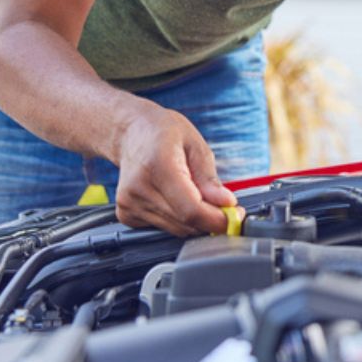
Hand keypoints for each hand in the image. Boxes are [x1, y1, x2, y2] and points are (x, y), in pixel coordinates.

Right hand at [112, 103, 239, 235]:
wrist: (131, 133)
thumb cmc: (163, 133)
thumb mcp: (195, 144)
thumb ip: (209, 178)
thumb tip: (225, 203)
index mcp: (158, 166)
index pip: (191, 210)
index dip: (217, 219)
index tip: (235, 216)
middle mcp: (139, 188)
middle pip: (185, 223)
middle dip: (210, 218)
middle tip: (222, 204)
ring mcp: (129, 203)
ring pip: (176, 229)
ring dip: (194, 219)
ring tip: (194, 193)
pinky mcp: (126, 213)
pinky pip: (163, 227)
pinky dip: (177, 218)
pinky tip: (174, 197)